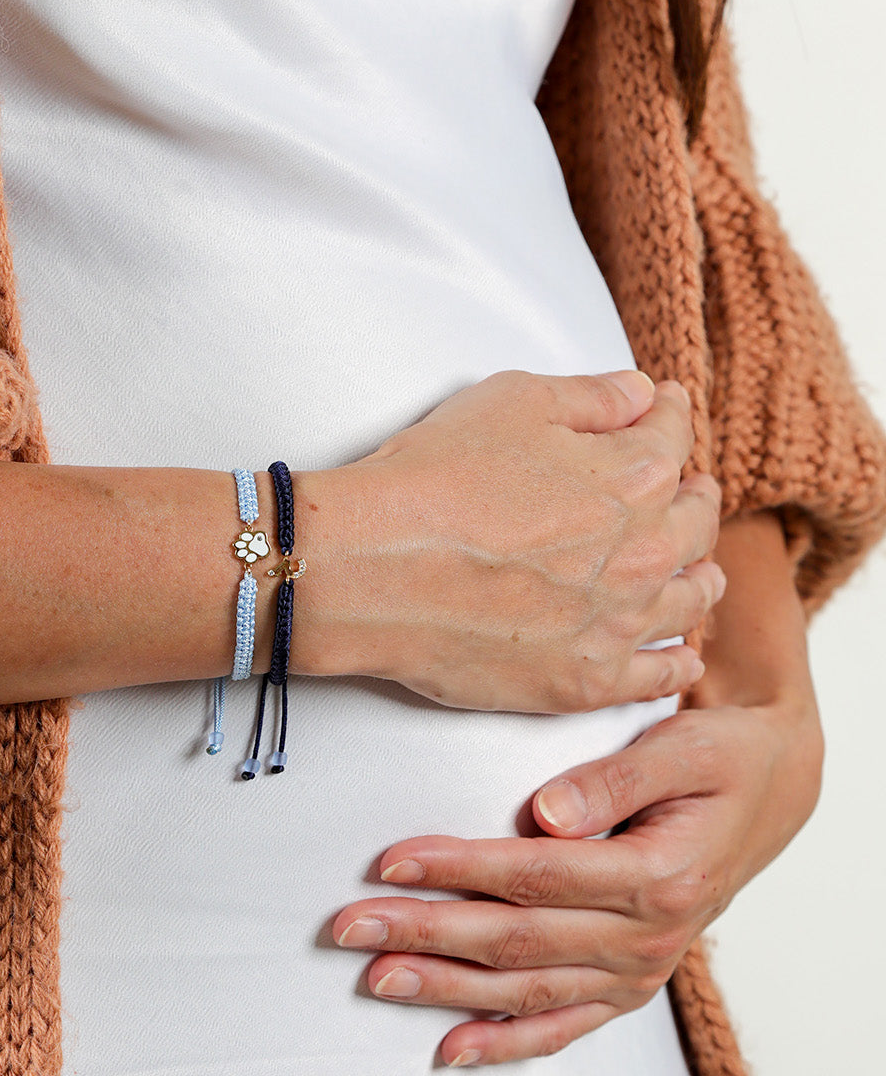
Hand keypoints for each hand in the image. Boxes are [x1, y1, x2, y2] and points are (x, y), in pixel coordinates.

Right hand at [293, 368, 724, 713]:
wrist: (373, 568)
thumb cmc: (430, 479)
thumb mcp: (512, 401)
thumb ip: (591, 396)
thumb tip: (642, 394)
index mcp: (635, 475)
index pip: (673, 435)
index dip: (672, 414)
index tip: (670, 407)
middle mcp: (644, 552)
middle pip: (695, 523)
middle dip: (697, 498)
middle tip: (694, 492)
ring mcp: (620, 623)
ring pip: (689, 600)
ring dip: (701, 578)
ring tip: (703, 575)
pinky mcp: (586, 682)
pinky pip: (658, 677)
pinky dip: (677, 663)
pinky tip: (681, 655)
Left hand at [329, 693, 822, 1066]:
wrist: (770, 791)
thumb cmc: (719, 760)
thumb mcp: (682, 750)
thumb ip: (611, 781)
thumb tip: (543, 813)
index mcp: (657, 875)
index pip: (534, 876)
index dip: (458, 869)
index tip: (390, 860)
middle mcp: (648, 937)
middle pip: (516, 940)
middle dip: (425, 932)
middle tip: (349, 925)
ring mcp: (639, 969)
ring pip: (527, 990)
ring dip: (445, 987)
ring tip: (376, 976)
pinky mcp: (629, 984)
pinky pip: (564, 1026)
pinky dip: (506, 1043)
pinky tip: (451, 1049)